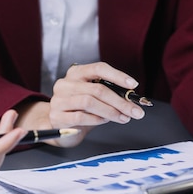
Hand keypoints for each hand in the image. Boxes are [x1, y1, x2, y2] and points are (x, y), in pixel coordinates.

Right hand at [16, 62, 145, 146]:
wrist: (58, 125)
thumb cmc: (80, 109)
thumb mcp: (93, 96)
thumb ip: (108, 94)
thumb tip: (131, 99)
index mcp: (76, 73)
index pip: (99, 68)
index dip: (117, 75)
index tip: (133, 84)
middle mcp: (65, 84)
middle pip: (97, 89)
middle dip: (120, 101)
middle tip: (135, 111)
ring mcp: (58, 100)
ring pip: (89, 102)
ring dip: (111, 111)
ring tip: (123, 118)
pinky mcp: (57, 116)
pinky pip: (80, 117)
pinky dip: (96, 119)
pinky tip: (105, 121)